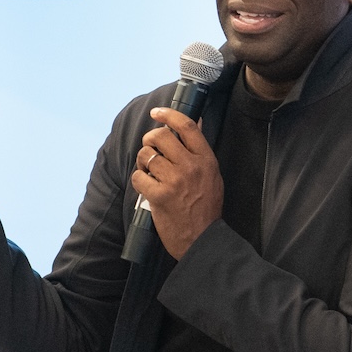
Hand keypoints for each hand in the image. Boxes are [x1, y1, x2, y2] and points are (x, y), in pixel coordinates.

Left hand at [132, 108, 222, 259]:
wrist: (203, 239)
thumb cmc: (207, 208)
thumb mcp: (212, 175)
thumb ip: (200, 151)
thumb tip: (194, 124)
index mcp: (206, 159)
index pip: (186, 126)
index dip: (168, 115)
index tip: (157, 113)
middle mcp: (190, 166)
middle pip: (160, 136)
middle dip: (150, 140)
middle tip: (151, 149)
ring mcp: (174, 181)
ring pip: (146, 155)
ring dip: (143, 162)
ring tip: (149, 171)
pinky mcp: (159, 196)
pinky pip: (138, 176)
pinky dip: (139, 180)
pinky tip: (147, 186)